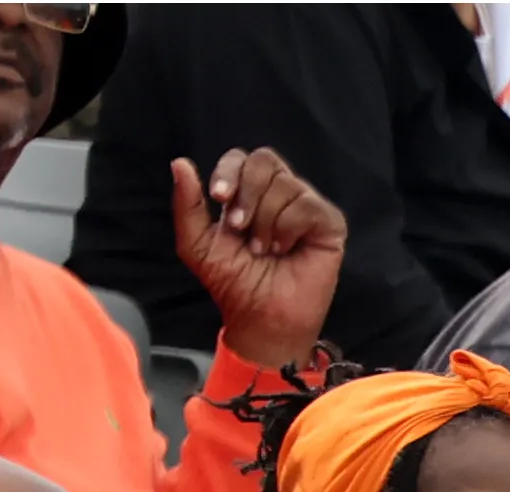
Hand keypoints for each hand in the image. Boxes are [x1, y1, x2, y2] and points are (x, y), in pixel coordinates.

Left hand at [172, 146, 348, 376]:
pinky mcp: (329, 225)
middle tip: (241, 229)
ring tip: (265, 249)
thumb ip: (187, 204)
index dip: (229, 171)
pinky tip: (285, 249)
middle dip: (247, 193)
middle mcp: (279, 195)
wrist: (261, 316)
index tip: (218, 198)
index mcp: (249, 193)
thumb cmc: (233, 283)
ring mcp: (306, 208)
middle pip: (265, 160)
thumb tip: (180, 162)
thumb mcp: (197, 243)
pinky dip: (289, 228)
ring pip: (286, 185)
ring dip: (266, 220)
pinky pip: (308, 206)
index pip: (241, 159)